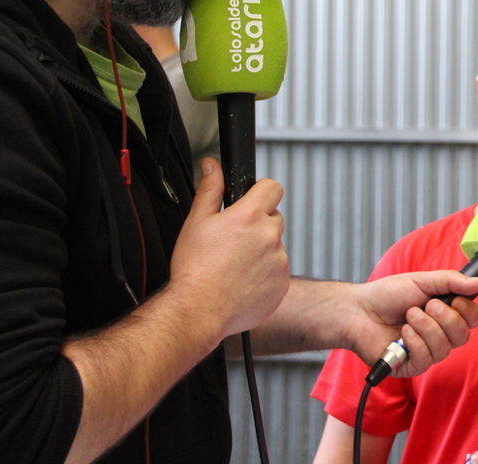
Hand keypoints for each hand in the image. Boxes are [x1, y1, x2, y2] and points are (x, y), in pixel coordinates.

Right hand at [169, 158, 289, 338]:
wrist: (199, 310)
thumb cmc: (194, 269)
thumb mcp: (196, 222)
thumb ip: (210, 190)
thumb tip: (213, 166)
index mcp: (250, 216)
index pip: (273, 187)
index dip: (261, 191)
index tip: (252, 200)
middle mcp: (270, 236)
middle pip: (274, 218)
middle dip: (258, 224)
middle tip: (234, 241)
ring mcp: (279, 261)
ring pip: (275, 246)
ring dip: (262, 251)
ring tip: (235, 265)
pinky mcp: (282, 283)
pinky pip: (278, 271)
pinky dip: (265, 274)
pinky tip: (243, 281)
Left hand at [345, 270, 477, 376]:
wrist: (359, 310)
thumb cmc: (388, 295)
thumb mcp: (422, 280)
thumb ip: (451, 281)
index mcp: (445, 314)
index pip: (472, 320)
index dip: (468, 312)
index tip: (454, 300)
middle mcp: (439, 335)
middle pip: (462, 336)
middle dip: (445, 318)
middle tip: (426, 305)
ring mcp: (426, 352)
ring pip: (444, 349)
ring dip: (426, 328)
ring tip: (409, 316)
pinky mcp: (410, 366)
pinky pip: (426, 360)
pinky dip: (415, 343)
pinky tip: (402, 334)